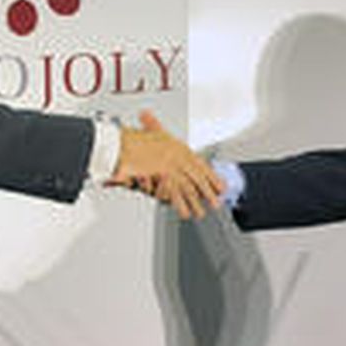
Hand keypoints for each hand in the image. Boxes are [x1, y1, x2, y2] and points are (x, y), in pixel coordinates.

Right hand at [108, 110, 223, 218]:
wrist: (124, 142)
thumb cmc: (135, 138)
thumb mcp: (150, 132)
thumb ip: (155, 131)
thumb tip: (160, 132)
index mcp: (179, 147)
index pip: (200, 165)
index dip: (212, 177)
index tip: (221, 186)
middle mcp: (178, 157)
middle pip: (197, 178)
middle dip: (208, 192)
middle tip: (216, 203)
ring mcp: (171, 167)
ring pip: (188, 188)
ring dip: (196, 203)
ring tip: (201, 214)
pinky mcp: (163, 177)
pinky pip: (174, 193)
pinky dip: (180, 205)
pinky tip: (185, 214)